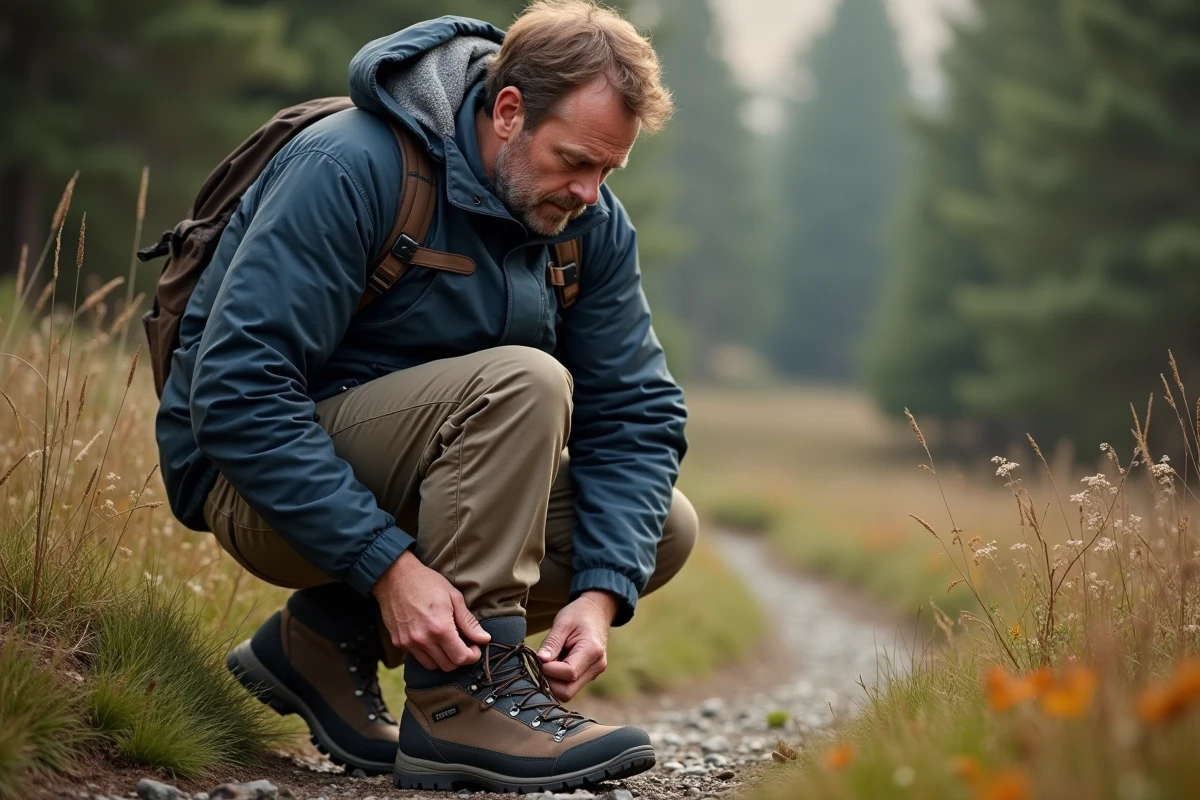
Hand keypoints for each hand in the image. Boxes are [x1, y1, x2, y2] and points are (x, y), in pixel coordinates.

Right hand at [372, 549, 490, 671]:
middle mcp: (423, 639)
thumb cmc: (426, 582)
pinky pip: (417, 657)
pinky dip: (428, 654)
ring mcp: (408, 643)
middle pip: (447, 666)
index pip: (460, 658)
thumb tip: (484, 639)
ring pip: (432, 666)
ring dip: (443, 659)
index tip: (474, 647)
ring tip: (447, 642)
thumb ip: (468, 621)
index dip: (472, 656)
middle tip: (464, 645)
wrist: (394, 576)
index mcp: (440, 628)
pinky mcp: (398, 642)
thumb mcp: (453, 596)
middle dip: (460, 658)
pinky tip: (432, 639)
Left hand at [536, 591, 618, 700]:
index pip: (568, 673)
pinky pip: (570, 686)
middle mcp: (596, 667)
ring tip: (548, 662)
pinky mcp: (588, 676)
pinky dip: (558, 680)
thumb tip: (540, 661)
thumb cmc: (579, 614)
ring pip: (568, 692)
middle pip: (568, 691)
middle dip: (549, 681)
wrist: (597, 612)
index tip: (539, 658)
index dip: (549, 669)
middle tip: (540, 664)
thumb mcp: (563, 622)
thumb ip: (552, 643)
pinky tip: (554, 664)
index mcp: (592, 651)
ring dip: (552, 682)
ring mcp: (594, 673)